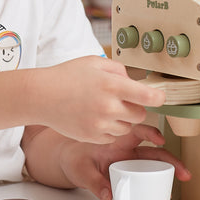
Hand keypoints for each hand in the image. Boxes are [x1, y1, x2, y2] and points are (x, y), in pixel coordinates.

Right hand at [35, 57, 164, 143]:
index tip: (159, 97)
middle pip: (141, 115)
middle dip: (135, 108)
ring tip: (105, 109)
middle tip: (122, 100)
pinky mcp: (92, 137)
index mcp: (112, 85)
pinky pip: (112, 137)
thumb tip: (133, 82)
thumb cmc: (67, 76)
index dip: (158, 97)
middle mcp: (108, 107)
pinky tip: (96, 118)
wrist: (41, 96)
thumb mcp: (95, 62)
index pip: (149, 97)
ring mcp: (100, 124)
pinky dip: (109, 130)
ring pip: (127, 128)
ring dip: (122, 120)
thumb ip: (119, 70)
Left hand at [57, 122, 190, 199]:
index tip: (160, 139)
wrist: (68, 160)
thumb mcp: (81, 171)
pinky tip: (169, 186)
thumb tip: (108, 196)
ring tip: (184, 176)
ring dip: (170, 167)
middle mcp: (126, 150)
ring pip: (155, 161)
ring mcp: (129, 160)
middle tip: (183, 171)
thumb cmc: (75, 159)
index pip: (136, 132)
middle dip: (171, 158)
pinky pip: (147, 172)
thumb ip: (93, 183)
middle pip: (153, 150)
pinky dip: (160, 178)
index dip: (150, 133)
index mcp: (116, 142)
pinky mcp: (129, 171)